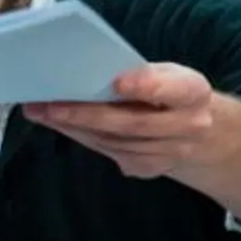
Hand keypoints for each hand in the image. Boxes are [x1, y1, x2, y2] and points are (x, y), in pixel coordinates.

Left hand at [24, 63, 214, 177]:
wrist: (198, 132)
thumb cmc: (168, 93)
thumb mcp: (164, 75)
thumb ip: (138, 75)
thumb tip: (83, 71)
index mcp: (193, 92)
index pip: (172, 89)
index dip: (145, 86)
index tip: (117, 82)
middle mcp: (189, 126)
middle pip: (131, 123)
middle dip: (85, 115)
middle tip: (48, 106)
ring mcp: (171, 153)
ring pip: (114, 142)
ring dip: (74, 128)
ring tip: (42, 113)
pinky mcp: (151, 169)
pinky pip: (110, 154)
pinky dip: (82, 138)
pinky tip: (61, 126)